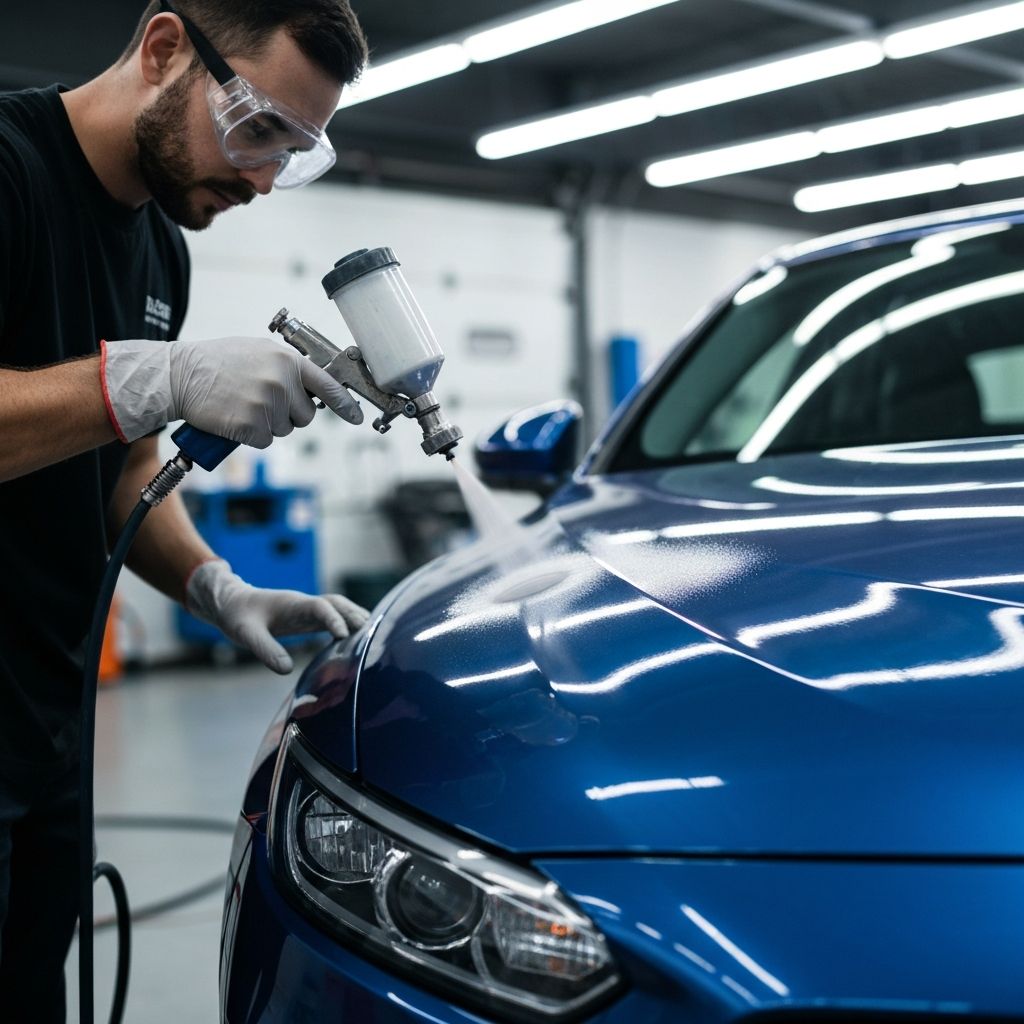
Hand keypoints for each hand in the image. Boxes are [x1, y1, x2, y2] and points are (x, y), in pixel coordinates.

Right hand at [102, 336, 362, 444]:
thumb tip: (315, 386)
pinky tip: (236, 420)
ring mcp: (267, 405)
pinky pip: (266, 441)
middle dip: (289, 415)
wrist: (179, 375)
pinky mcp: (250, 426)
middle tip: (262, 402)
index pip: (328, 386)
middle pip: (306, 416)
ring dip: (268, 425)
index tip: (357, 417)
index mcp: (288, 361)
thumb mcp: (259, 351)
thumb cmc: (219, 362)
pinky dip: (253, 437)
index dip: (346, 405)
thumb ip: (288, 367)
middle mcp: (281, 382)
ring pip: (285, 430)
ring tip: (244, 405)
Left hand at [186, 560, 370, 673]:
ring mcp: (308, 610)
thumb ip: (265, 650)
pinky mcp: (308, 619)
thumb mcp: (246, 634)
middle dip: (355, 617)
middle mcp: (305, 604)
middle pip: (339, 604)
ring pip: (340, 610)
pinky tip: (357, 642)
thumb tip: (287, 670)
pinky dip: (348, 627)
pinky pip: (334, 619)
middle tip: (371, 636)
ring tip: (373, 638)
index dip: (334, 619)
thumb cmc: (238, 616)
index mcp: (293, 604)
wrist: (232, 604)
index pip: (322, 606)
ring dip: (355, 620)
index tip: (343, 636)